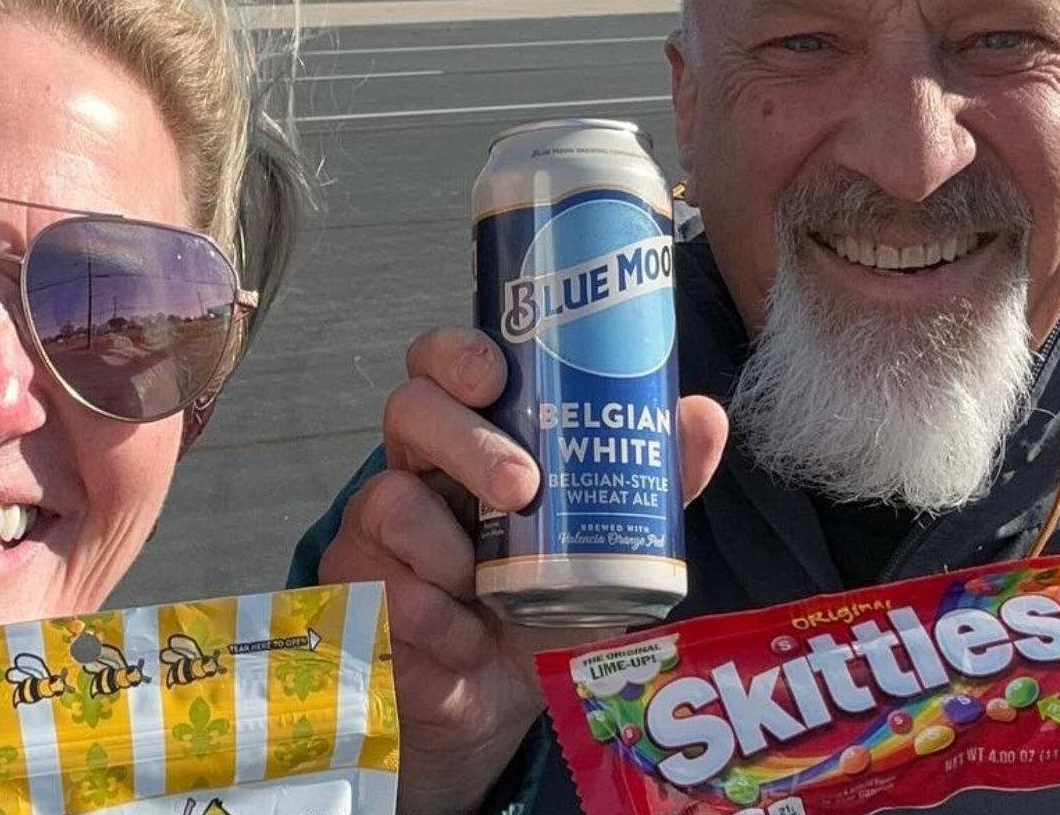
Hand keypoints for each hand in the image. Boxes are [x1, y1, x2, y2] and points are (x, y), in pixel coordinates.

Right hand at [318, 327, 728, 814]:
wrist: (495, 705)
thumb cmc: (542, 604)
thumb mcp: (604, 543)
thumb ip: (649, 482)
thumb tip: (704, 416)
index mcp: (468, 438)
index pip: (440, 364)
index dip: (456, 354)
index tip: (494, 373)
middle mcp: (414, 468)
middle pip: (409, 410)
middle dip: (466, 443)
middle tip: (522, 486)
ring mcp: (374, 528)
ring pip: (391, 502)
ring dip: (452, 554)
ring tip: (487, 595)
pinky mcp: (355, 593)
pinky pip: (390, 589)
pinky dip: (442, 622)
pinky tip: (465, 642)